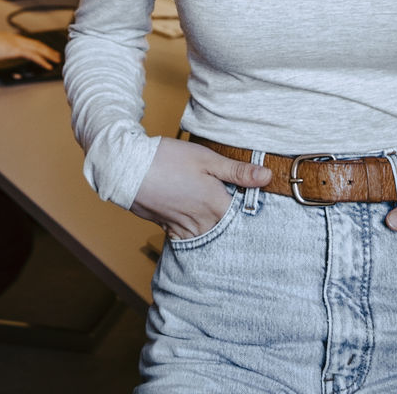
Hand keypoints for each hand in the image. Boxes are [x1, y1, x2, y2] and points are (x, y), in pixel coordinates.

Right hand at [0, 28, 61, 68]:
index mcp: (10, 38)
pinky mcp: (16, 50)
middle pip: (37, 44)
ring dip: (49, 54)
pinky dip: (42, 61)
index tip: (44, 49)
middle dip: (48, 50)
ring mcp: (17, 44)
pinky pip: (33, 56)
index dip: (38, 46)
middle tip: (56, 54)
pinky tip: (47, 65)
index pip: (28, 42)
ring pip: (38, 49)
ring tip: (57, 60)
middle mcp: (16, 39)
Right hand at [130, 137, 271, 240]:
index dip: (251, 208)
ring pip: (209, 236)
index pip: (244, 217)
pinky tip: (196, 221)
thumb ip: (238, 171)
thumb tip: (267, 176)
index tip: (255, 201)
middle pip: (227, 230)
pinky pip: (189, 238)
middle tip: (236, 210)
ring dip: (216, 229)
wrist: (129, 169)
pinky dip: (196, 233)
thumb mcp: (207, 159)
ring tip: (216, 214)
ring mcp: (185, 228)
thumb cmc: (168, 160)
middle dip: (234, 222)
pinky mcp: (169, 228)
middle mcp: (203, 223)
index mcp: (216, 205)